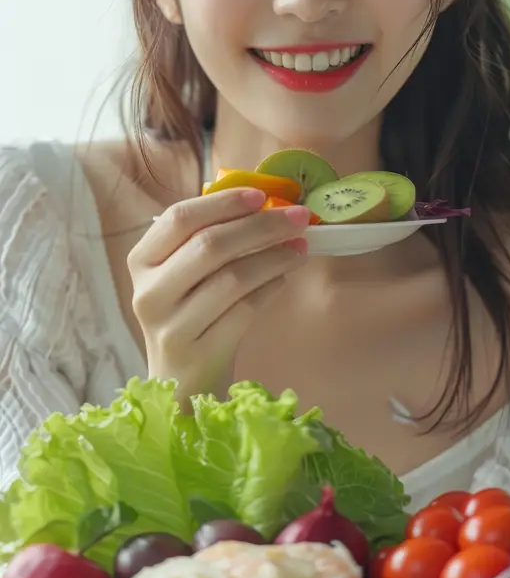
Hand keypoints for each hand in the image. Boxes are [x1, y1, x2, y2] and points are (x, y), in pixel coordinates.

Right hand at [127, 188, 308, 405]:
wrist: (180, 382)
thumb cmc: (190, 314)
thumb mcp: (185, 274)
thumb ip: (209, 239)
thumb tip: (267, 204)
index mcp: (142, 260)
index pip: (180, 218)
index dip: (223, 202)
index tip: (261, 195)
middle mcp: (148, 292)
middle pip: (209, 245)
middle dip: (261, 226)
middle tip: (298, 217)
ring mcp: (170, 326)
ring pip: (231, 278)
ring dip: (273, 257)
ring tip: (300, 248)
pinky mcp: (197, 353)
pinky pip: (244, 311)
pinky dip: (270, 289)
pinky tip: (284, 279)